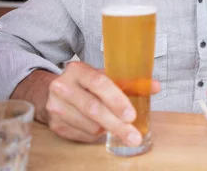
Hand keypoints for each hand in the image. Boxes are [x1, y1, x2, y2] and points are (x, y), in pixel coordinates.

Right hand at [45, 61, 159, 143]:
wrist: (51, 91)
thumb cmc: (85, 83)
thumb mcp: (103, 77)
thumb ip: (129, 82)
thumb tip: (155, 86)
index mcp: (77, 70)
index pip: (99, 83)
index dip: (117, 100)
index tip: (131, 115)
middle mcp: (63, 87)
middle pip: (93, 108)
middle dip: (117, 124)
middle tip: (134, 135)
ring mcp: (56, 106)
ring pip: (90, 125)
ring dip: (108, 129)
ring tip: (116, 125)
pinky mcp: (55, 124)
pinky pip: (83, 135)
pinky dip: (96, 134)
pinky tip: (100, 127)